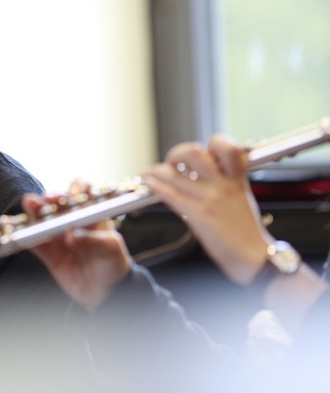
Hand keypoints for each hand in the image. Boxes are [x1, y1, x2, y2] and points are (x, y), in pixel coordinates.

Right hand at [24, 181, 133, 311]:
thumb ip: (92, 240)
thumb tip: (72, 235)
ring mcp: (58, 236)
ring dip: (33, 210)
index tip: (69, 197)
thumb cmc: (114, 264)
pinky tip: (11, 226)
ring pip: (42, 218)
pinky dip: (22, 234)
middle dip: (49, 198)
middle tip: (46, 201)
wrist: (106, 293)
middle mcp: (71, 220)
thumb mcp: (110, 249)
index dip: (75, 189)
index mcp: (90, 213)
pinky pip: (33, 241)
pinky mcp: (48, 253)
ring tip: (29, 205)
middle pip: (56, 203)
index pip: (82, 191)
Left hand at [141, 135, 268, 284]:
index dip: (210, 144)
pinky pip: (171, 195)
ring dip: (156, 172)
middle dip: (176, 155)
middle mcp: (222, 184)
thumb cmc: (245, 231)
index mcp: (236, 177)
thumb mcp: (240, 197)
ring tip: (147, 174)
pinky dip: (156, 187)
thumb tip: (199, 171)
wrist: (254, 257)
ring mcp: (210, 198)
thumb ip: (223, 181)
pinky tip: (149, 184)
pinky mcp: (199, 215)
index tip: (199, 152)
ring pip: (174, 173)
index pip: (225, 146)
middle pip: (193, 152)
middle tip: (171, 164)